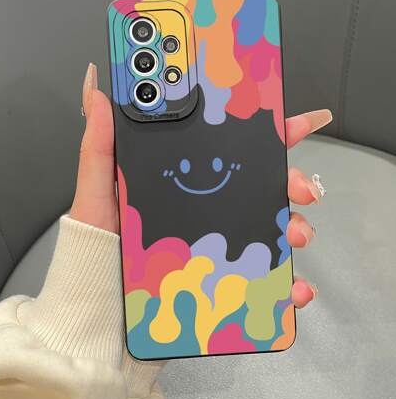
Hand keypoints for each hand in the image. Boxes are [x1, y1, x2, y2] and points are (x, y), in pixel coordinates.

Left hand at [70, 63, 331, 307]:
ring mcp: (220, 246)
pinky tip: (294, 290)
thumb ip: (98, 144)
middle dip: (294, 182)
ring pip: (273, 231)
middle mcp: (209, 210)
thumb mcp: (97, 191)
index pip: (233, 149)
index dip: (269, 134)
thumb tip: (96, 89)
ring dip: (298, 230)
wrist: (97, 309)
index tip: (297, 124)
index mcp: (187, 182)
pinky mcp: (223, 282)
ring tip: (298, 237)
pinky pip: (265, 283)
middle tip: (303, 190)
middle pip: (265, 187)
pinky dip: (287, 288)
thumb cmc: (96, 247)